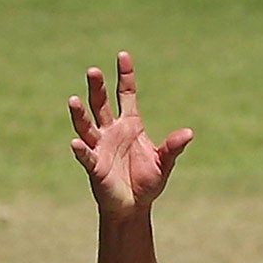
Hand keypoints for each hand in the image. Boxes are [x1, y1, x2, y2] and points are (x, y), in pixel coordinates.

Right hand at [68, 51, 193, 217]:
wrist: (134, 207)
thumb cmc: (147, 182)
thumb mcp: (164, 163)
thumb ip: (173, 148)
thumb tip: (189, 133)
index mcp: (130, 125)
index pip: (126, 94)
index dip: (125, 76)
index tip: (123, 55)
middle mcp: (111, 131)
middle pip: (101, 104)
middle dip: (97, 88)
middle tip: (93, 70)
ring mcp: (100, 147)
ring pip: (87, 126)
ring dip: (80, 114)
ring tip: (73, 100)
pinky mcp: (94, 166)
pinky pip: (86, 155)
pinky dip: (81, 150)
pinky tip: (75, 143)